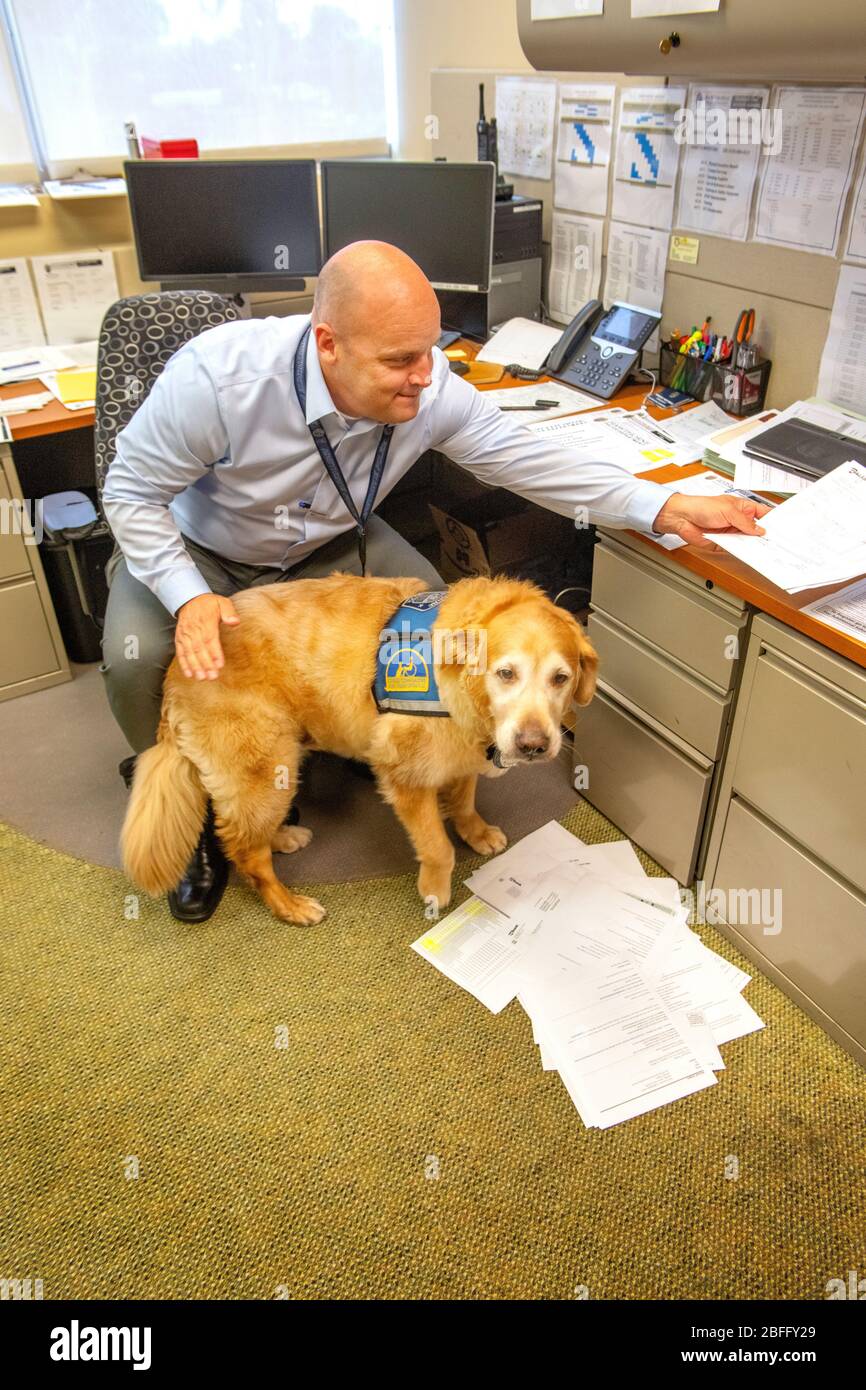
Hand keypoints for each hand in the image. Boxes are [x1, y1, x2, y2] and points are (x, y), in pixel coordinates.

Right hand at [175, 593, 239, 679]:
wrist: (189, 599)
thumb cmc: (208, 604)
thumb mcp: (222, 602)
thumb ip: (229, 612)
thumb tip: (234, 622)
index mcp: (206, 621)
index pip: (210, 639)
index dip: (214, 653)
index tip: (219, 664)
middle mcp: (194, 629)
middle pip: (199, 648)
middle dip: (205, 664)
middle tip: (212, 676)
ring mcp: (185, 634)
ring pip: (189, 652)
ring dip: (195, 666)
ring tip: (201, 678)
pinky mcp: (179, 638)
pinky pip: (180, 652)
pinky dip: (183, 664)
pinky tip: (189, 674)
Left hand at [652, 493, 769, 550]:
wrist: (682, 518)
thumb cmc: (701, 506)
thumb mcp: (728, 510)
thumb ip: (745, 522)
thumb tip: (760, 530)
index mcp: (743, 508)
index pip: (763, 514)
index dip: (772, 520)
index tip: (782, 528)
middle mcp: (738, 520)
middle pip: (757, 530)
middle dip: (765, 536)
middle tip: (777, 543)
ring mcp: (732, 532)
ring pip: (748, 541)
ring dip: (754, 545)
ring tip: (766, 550)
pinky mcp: (724, 543)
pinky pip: (736, 549)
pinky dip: (742, 552)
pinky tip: (749, 554)